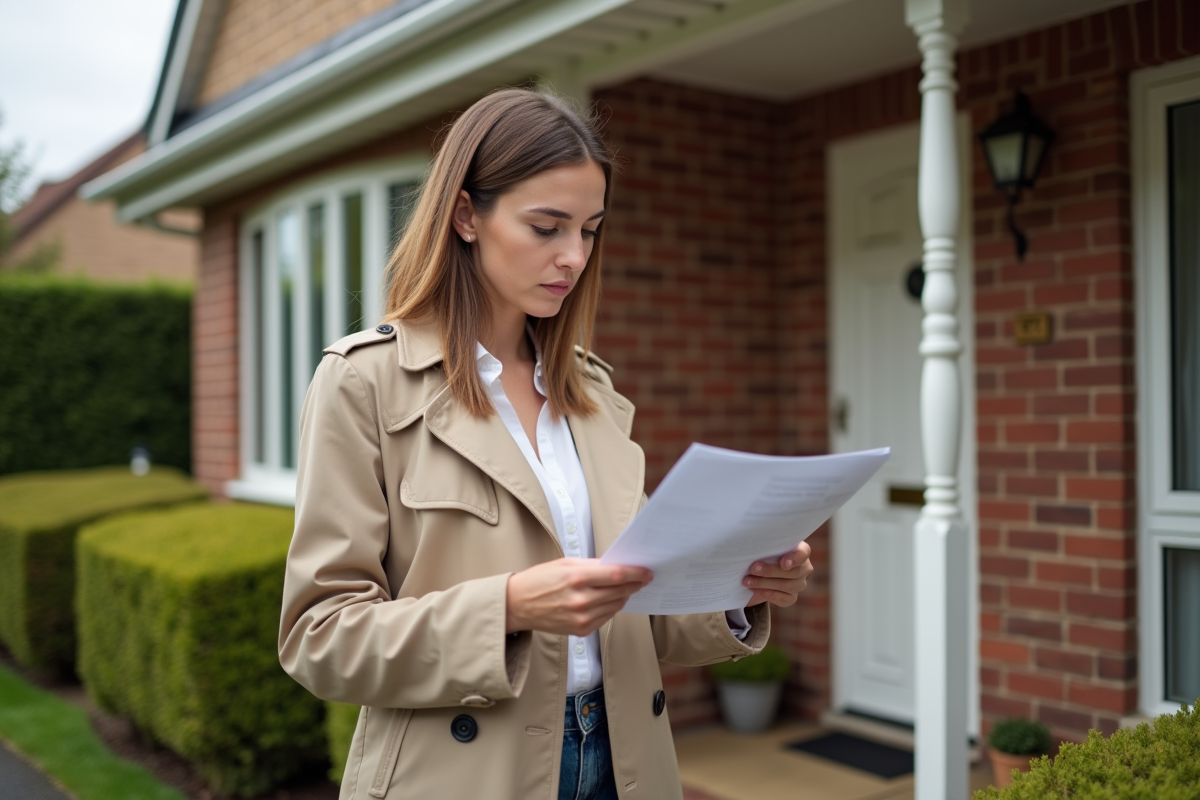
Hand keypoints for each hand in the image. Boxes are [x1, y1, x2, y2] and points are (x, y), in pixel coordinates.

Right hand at [506, 559, 652, 636]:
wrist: (518, 606)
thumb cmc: (539, 580)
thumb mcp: (565, 564)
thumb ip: (592, 566)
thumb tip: (616, 567)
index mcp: (576, 578)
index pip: (616, 576)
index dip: (636, 573)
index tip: (647, 571)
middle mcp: (581, 600)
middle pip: (620, 591)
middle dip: (635, 584)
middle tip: (644, 578)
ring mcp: (582, 618)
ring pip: (616, 605)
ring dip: (624, 596)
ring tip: (627, 587)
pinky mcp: (581, 630)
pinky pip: (606, 617)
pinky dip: (611, 607)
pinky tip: (609, 599)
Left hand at [742, 542, 812, 606]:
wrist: (755, 573)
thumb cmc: (761, 554)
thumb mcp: (763, 548)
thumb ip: (764, 548)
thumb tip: (752, 547)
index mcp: (800, 550)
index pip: (803, 553)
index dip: (795, 559)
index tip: (783, 564)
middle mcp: (803, 568)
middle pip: (794, 572)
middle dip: (771, 571)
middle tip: (753, 569)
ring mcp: (799, 584)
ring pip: (789, 586)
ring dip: (765, 583)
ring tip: (748, 581)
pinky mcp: (792, 597)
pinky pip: (786, 599)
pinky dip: (771, 595)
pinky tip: (759, 591)